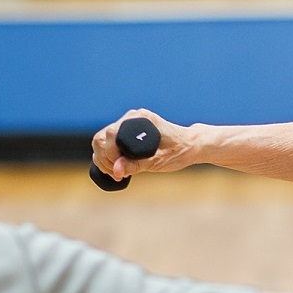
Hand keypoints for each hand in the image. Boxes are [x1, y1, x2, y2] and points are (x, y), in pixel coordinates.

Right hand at [90, 108, 210, 179]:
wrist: (190, 145)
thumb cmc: (178, 152)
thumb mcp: (157, 162)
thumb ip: (135, 165)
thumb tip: (116, 171)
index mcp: (139, 120)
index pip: (109, 136)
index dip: (109, 157)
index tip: (119, 173)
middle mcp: (132, 118)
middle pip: (102, 137)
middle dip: (105, 159)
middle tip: (118, 174)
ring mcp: (129, 122)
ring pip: (102, 139)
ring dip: (105, 158)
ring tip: (119, 172)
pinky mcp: (128, 130)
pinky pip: (109, 141)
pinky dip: (109, 155)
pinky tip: (118, 165)